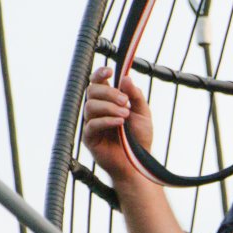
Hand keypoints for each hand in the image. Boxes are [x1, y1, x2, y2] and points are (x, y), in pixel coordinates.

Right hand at [80, 65, 154, 186]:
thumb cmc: (139, 138)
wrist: (138, 161)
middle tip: (125, 101)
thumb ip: (135, 96)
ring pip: (90, 106)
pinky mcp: (89, 138)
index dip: (99, 74)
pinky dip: (106, 120)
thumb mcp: (143, 113)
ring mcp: (91, 124)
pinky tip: (120, 122)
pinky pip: (92, 124)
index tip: (110, 71)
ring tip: (125, 114)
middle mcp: (97, 111)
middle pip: (92, 91)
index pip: (97, 82)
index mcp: (108, 102)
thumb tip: (126, 78)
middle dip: (109, 93)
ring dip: (109, 107)